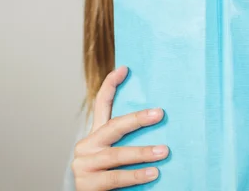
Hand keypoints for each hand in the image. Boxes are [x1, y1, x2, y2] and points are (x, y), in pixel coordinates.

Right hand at [71, 66, 167, 190]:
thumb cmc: (110, 179)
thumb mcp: (117, 156)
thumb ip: (128, 142)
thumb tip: (159, 121)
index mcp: (95, 136)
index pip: (101, 105)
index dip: (110, 85)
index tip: (125, 68)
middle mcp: (86, 147)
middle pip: (113, 127)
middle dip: (137, 119)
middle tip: (160, 113)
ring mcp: (84, 165)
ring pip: (116, 154)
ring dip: (142, 153)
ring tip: (164, 152)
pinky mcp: (87, 184)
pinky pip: (115, 177)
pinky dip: (135, 175)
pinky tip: (153, 173)